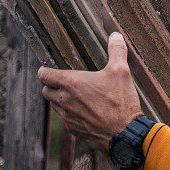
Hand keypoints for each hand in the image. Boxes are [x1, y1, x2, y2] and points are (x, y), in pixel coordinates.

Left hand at [38, 32, 142, 152]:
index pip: (44, 75)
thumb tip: (115, 35)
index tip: (49, 69)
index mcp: (71, 83)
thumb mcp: (121, 71)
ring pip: (56, 106)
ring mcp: (68, 117)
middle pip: (45, 91)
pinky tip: (89, 112)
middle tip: (65, 82)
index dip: (45, 71)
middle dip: (51, 85)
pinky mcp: (75, 130)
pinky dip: (73, 114)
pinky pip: (67, 120)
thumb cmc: (121, 101)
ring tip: (79, 96)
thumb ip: (116, 51)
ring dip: (62, 100)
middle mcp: (64, 100)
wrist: (124, 133)